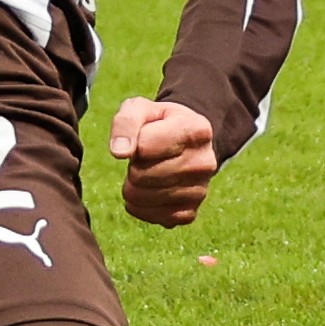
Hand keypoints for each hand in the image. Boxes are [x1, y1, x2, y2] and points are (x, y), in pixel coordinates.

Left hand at [109, 98, 217, 227]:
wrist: (186, 144)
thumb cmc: (158, 124)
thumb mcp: (140, 109)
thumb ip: (126, 123)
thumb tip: (119, 152)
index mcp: (197, 130)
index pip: (145, 145)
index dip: (135, 140)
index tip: (145, 136)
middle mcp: (205, 163)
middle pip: (141, 175)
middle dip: (134, 165)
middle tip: (146, 157)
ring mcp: (200, 191)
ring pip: (142, 197)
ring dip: (134, 185)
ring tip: (148, 171)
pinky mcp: (190, 213)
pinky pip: (151, 216)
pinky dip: (141, 205)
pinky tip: (150, 190)